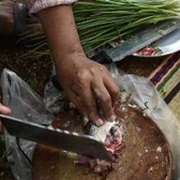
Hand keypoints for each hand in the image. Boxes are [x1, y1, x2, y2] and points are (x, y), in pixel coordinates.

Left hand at [37, 5, 118, 124]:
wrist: (69, 57)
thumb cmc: (66, 73)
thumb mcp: (68, 91)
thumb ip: (80, 104)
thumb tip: (89, 116)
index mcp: (82, 81)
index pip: (90, 102)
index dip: (94, 114)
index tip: (98, 122)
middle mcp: (94, 75)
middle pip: (105, 97)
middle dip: (108, 110)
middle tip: (109, 119)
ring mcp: (102, 72)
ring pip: (114, 90)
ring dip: (114, 102)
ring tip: (111, 110)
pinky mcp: (106, 70)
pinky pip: (113, 84)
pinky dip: (112, 94)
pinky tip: (110, 100)